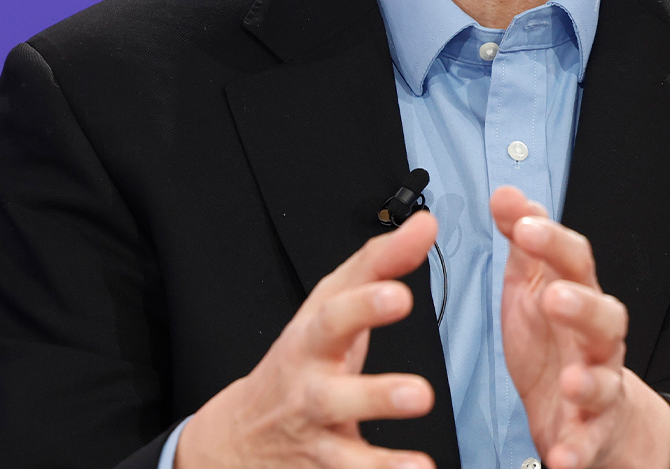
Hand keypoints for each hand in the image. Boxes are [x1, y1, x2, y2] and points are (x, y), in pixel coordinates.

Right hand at [175, 212, 439, 468]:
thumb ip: (379, 265)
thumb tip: (426, 225)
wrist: (243, 435)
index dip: (364, 306)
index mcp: (312, 343)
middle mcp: (309, 394)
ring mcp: (315, 440)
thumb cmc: (301, 359)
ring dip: (380, 463)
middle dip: (375, 395)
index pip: (334, 319)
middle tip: (419, 394)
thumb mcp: (330, 305)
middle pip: (333, 396)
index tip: (399, 296)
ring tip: (419, 464)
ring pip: (342, 455)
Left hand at [493, 186, 669, 468]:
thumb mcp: (534, 287)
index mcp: (577, 298)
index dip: (553, 243)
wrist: (586, 409)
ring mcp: (599, 386)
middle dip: (581, 306)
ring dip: (589, 382)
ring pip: (604, 380)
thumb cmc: (556, 342)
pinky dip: (576, 450)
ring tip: (570, 382)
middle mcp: (596, 340)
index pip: (576, 262)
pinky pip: (588, 443)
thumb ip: (524, 242)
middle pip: (604, 317)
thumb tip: (506, 193)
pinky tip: (560, 456)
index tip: (525, 226)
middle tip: (555, 298)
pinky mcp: (591, 432)